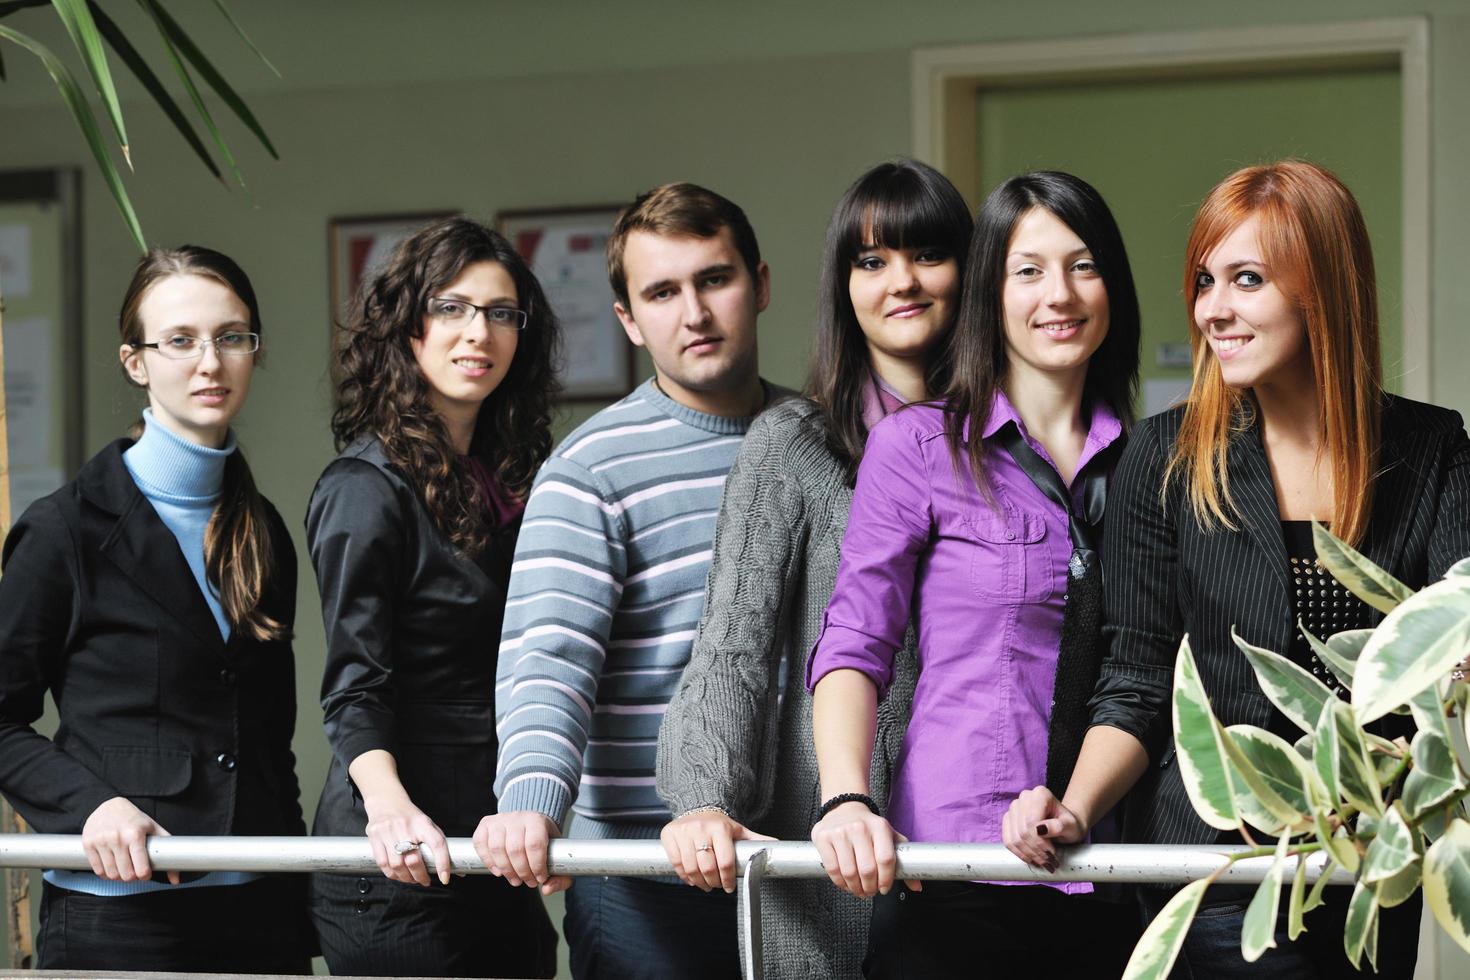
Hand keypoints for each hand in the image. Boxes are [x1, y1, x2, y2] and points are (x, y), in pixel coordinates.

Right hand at [82, 797, 179, 884]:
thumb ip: (167, 850)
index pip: (141, 867)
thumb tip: (175, 879)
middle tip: (134, 872)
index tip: (145, 874)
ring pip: (111, 875)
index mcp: (135, 834)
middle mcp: (118, 838)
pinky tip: (112, 867)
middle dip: (132, 878)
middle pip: (126, 875)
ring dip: (119, 877)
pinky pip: (97, 870)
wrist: (108, 805)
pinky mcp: (88, 844)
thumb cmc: (134, 819)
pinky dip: (105, 874)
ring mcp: (101, 841)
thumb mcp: (153, 829)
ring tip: (124, 870)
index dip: (144, 876)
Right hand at [362, 793, 450, 885]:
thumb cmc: (410, 817)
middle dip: (421, 876)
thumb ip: (440, 845)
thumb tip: (458, 869)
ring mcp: (388, 831)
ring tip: (411, 879)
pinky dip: (392, 874)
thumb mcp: (427, 824)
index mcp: (423, 823)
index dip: (443, 863)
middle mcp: (405, 826)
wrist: (386, 801)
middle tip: (424, 881)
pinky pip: (383, 863)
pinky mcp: (375, 837)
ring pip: (397, 865)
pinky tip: (398, 875)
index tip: (445, 877)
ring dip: (406, 878)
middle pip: (414, 859)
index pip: (437, 843)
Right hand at [473, 810, 569, 895]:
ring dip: (506, 870)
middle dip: (522, 872)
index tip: (540, 878)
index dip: (537, 866)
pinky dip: (487, 861)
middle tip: (528, 882)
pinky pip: (480, 843)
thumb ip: (560, 875)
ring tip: (515, 879)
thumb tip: (547, 889)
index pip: (535, 844)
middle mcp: (517, 817)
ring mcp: (499, 820)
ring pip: (497, 848)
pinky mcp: (485, 825)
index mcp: (537, 821)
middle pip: (515, 849)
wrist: (529, 822)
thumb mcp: (557, 853)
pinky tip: (498, 871)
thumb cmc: (543, 839)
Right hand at [661, 808, 775, 892]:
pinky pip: (676, 863)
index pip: (725, 861)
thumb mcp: (739, 830)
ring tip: (705, 884)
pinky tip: (691, 878)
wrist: (698, 807)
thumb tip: (776, 847)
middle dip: (713, 882)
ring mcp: (683, 832)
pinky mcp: (669, 835)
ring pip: (690, 868)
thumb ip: (756, 840)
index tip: (729, 886)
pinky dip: (684, 876)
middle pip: (707, 867)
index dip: (728, 879)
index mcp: (720, 828)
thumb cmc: (720, 824)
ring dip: (699, 882)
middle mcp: (700, 829)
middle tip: (717, 886)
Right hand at [810, 800, 914, 897]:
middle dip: (870, 887)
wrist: (844, 808)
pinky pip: (832, 869)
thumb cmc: (869, 827)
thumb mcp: (889, 837)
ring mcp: (840, 832)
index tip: (884, 888)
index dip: (886, 879)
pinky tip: (845, 883)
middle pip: (867, 869)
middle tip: (870, 891)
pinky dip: (840, 883)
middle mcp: (859, 827)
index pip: (886, 859)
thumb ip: (904, 860)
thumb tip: (917, 887)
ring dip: (855, 888)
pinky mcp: (823, 837)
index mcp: (879, 827)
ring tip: (858, 890)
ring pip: (849, 872)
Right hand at [1001, 786, 1086, 871]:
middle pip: (1022, 831)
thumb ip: (1058, 826)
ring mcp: (1014, 808)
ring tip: (1042, 862)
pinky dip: (1019, 853)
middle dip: (1036, 851)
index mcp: (1040, 794)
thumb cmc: (1069, 824)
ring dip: (1028, 855)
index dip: (1040, 842)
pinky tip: (1031, 859)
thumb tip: (1040, 829)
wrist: (1064, 825)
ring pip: (1014, 838)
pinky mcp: (1008, 819)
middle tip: (1049, 862)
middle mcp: (1024, 797)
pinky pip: (1007, 840)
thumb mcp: (1071, 826)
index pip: (1031, 822)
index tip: (1052, 854)